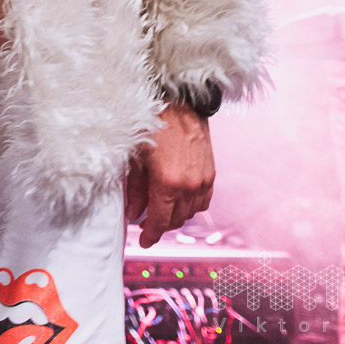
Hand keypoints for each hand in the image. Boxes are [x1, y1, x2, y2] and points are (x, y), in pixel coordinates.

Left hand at [125, 103, 214, 247]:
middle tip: (146, 223)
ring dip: (176, 216)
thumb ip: (134, 189)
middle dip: (161, 225)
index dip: (150, 235)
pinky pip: (203, 200)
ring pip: (191, 212)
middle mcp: (189, 185)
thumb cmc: (152, 124)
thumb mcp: (135, 157)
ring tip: (160, 210)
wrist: (180, 102)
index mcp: (167, 182)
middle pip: (176, 219)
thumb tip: (133, 214)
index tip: (143, 241)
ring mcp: (203, 180)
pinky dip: (191, 205)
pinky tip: (179, 200)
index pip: (160, 221)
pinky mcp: (211, 173)